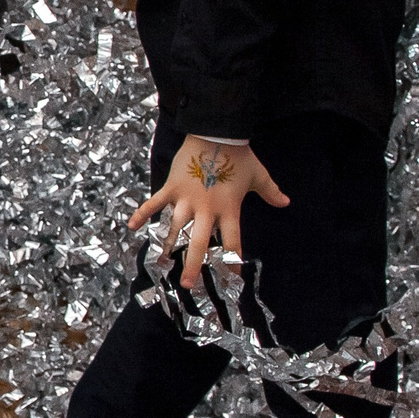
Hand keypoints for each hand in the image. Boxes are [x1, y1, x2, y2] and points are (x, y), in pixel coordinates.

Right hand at [129, 136, 291, 289]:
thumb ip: (271, 192)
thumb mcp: (258, 175)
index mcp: (229, 209)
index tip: (231, 279)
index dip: (232, 261)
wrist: (217, 133)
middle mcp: (207, 209)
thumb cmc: (239, 156)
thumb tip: (286, 202)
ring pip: (175, 227)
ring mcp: (186, 199)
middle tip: (189, 284)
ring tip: (162, 262)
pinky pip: (154, 203)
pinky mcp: (172, 187)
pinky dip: (143, 213)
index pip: (232, 241)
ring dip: (168, 246)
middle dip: (194, 265)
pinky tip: (132, 227)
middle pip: (200, 242)